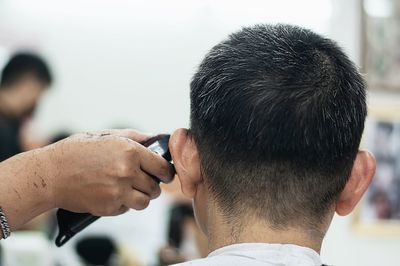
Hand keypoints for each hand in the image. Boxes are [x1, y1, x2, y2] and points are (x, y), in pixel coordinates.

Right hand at [44, 129, 173, 215]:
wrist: (50, 174)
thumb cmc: (76, 151)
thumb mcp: (106, 135)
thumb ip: (134, 136)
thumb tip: (154, 139)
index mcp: (130, 151)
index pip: (163, 167)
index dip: (166, 172)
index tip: (164, 174)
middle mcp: (127, 172)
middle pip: (155, 188)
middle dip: (151, 185)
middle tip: (141, 181)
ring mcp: (118, 191)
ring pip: (144, 202)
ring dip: (139, 197)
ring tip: (128, 190)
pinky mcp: (108, 207)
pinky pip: (127, 209)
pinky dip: (123, 204)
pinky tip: (111, 194)